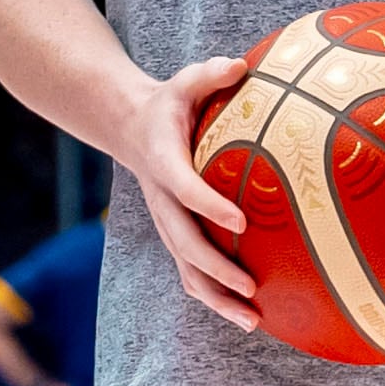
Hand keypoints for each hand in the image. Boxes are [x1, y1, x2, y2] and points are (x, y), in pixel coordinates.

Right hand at [118, 53, 253, 330]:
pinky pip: (192, 271)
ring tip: (254, 321)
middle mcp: (162, 199)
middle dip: (216, 268)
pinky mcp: (176, 233)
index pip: (185, 188)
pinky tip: (249, 315)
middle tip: (251, 286)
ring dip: (217, 297)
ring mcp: (167, 222)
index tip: (242, 223)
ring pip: (186, 268)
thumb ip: (209, 73)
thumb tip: (238, 64)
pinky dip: (215, 296)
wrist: (130, 126)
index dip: (209, 206)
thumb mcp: (184, 80)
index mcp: (164, 162)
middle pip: (184, 243)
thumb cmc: (170, 102)